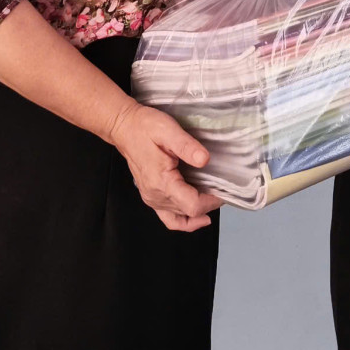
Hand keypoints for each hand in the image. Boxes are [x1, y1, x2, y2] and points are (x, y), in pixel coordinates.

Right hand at [107, 101, 223, 231]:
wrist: (125, 128)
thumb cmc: (144, 127)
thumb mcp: (168, 130)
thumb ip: (187, 146)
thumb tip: (205, 160)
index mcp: (161, 182)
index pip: (192, 205)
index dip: (211, 201)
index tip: (224, 190)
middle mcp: (155, 196)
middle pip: (189, 212)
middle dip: (209, 204)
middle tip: (223, 188)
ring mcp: (152, 199)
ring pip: (181, 217)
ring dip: (200, 212)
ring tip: (214, 199)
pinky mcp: (151, 196)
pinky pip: (170, 219)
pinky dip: (185, 222)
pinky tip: (198, 218)